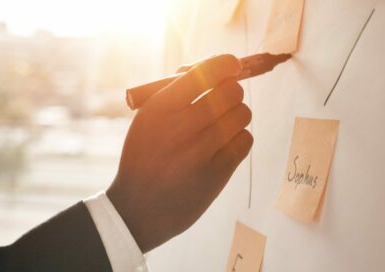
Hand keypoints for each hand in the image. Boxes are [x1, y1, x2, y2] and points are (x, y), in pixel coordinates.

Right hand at [107, 54, 252, 252]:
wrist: (138, 208)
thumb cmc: (145, 156)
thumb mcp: (147, 119)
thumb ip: (177, 93)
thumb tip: (218, 69)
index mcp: (160, 107)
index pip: (206, 71)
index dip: (226, 64)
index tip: (232, 66)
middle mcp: (182, 126)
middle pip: (231, 90)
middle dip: (232, 92)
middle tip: (224, 102)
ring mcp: (201, 150)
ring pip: (243, 114)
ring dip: (237, 115)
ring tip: (222, 126)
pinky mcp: (217, 172)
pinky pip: (246, 139)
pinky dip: (239, 139)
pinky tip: (224, 145)